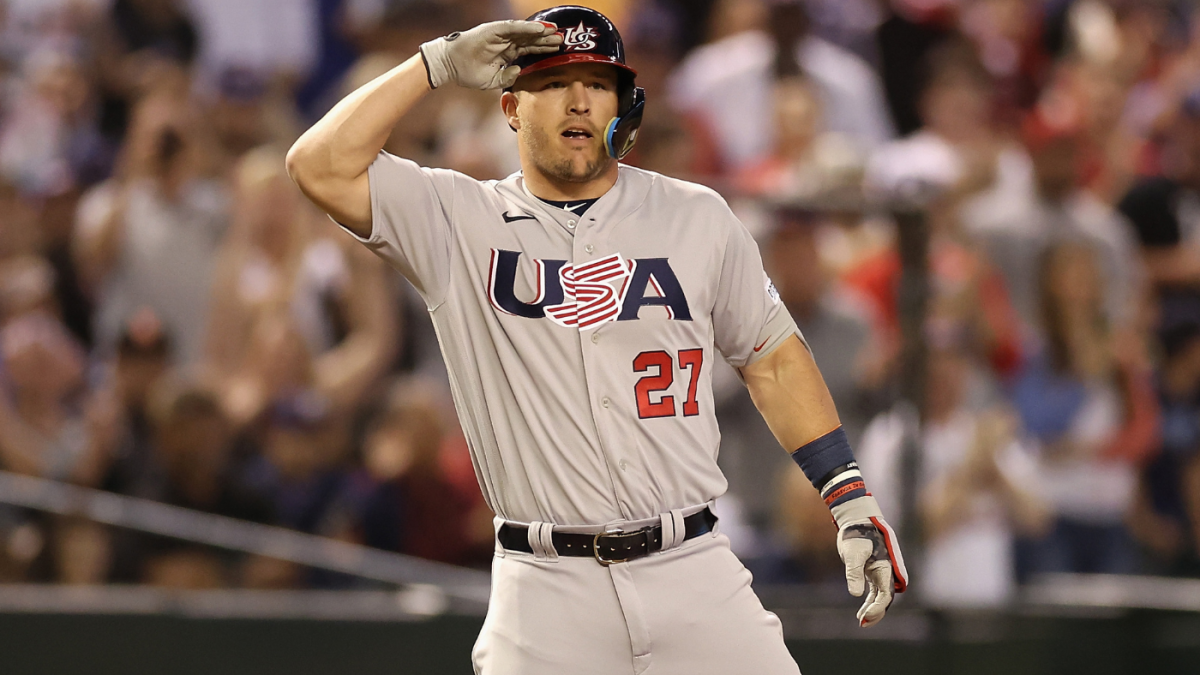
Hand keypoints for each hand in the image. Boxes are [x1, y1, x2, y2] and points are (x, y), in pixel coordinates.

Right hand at [420, 20, 562, 89]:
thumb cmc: (468, 72)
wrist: (449, 66)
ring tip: (557, 32)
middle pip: (531, 39)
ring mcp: (500, 35)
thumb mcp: (492, 80)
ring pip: (525, 32)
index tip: (559, 50)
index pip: (529, 49)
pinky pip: (513, 28)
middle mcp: (506, 42)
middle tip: (565, 40)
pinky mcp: (493, 30)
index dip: (543, 49)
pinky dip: (527, 28)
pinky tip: (540, 29)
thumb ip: (507, 77)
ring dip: (541, 32)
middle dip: (547, 39)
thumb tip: (520, 71)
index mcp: (507, 53)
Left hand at [838, 523, 897, 626]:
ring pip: (880, 597)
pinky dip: (869, 602)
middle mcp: (886, 572)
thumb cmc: (856, 534)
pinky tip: (862, 613)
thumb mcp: (853, 553)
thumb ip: (854, 573)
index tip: (865, 615)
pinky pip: (875, 592)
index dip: (877, 607)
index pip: (886, 594)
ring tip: (861, 622)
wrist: (857, 520)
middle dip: (876, 612)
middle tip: (862, 623)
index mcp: (886, 567)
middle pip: (885, 598)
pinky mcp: (872, 572)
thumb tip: (856, 594)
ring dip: (872, 610)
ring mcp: (880, 573)